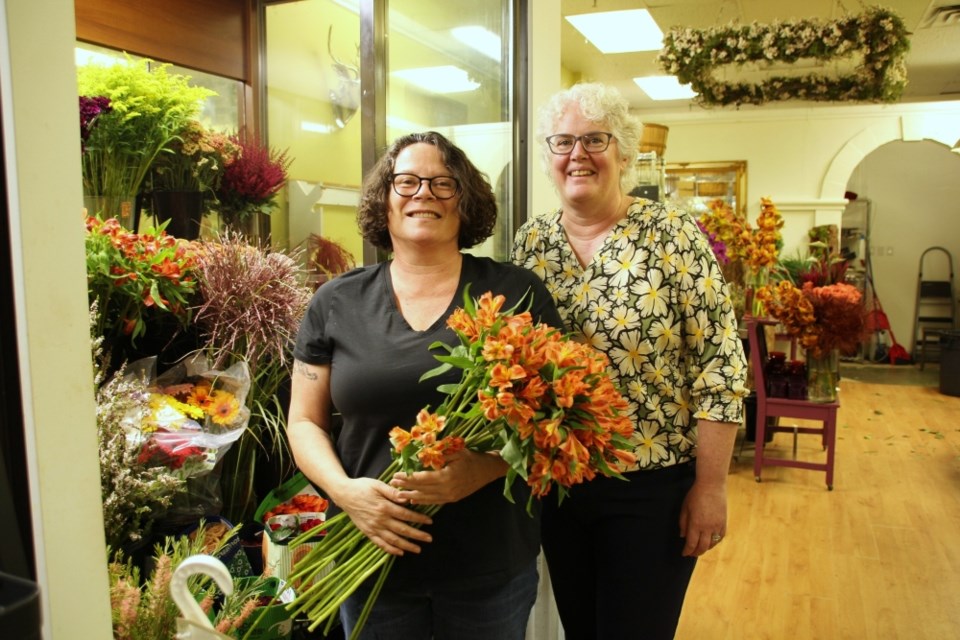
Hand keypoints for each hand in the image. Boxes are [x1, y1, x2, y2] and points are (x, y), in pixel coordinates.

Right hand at [333, 476, 433, 555]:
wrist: (344, 494)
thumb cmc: (362, 487)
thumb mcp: (378, 485)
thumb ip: (392, 492)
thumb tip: (407, 498)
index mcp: (384, 507)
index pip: (406, 515)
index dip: (419, 519)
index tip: (430, 522)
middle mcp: (380, 520)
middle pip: (402, 530)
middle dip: (417, 535)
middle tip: (429, 539)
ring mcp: (373, 528)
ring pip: (393, 540)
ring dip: (407, 546)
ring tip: (418, 549)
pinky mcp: (367, 532)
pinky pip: (380, 544)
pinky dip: (391, 550)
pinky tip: (400, 552)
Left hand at [389, 450, 506, 504]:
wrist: (488, 470)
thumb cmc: (472, 458)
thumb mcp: (456, 451)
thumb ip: (438, 454)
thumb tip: (421, 455)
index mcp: (446, 476)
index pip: (422, 478)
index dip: (408, 477)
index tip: (396, 475)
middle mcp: (446, 489)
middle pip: (421, 489)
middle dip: (406, 487)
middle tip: (392, 485)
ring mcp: (450, 496)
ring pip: (426, 498)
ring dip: (412, 496)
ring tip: (399, 495)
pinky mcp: (452, 499)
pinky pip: (434, 501)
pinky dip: (423, 501)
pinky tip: (414, 499)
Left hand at [678, 479, 727, 556]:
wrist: (712, 486)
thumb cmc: (695, 495)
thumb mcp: (685, 508)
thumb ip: (683, 523)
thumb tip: (683, 536)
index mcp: (695, 524)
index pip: (691, 543)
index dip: (687, 551)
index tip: (684, 553)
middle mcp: (707, 527)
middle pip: (702, 547)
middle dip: (696, 553)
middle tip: (691, 554)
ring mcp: (717, 526)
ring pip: (712, 544)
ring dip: (705, 549)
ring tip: (699, 549)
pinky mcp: (724, 523)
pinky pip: (720, 538)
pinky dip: (714, 542)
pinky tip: (710, 542)